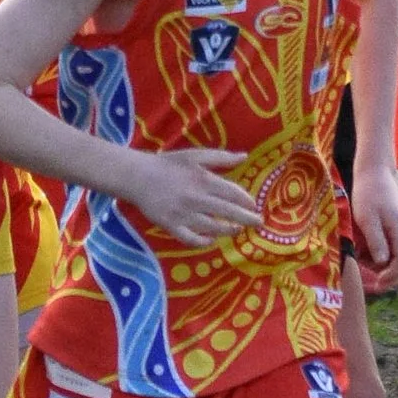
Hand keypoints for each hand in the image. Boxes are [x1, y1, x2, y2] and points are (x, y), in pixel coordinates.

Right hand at [117, 148, 259, 246]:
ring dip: (228, 230)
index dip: (246, 201)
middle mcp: (197, 199)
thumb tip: (244, 156)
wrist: (138, 176)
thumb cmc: (168, 164)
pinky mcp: (172, 226)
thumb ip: (221, 157)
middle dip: (247, 219)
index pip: (233, 193)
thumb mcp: (195, 155)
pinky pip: (191, 239)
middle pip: (229, 212)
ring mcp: (185, 214)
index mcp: (204, 180)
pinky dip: (203, 242)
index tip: (254, 205)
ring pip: (213, 228)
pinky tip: (211, 240)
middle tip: (259, 223)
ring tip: (237, 230)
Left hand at [349, 162, 397, 290]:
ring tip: (378, 276)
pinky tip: (382, 262)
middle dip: (396, 277)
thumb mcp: (365, 218)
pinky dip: (397, 259)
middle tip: (378, 286)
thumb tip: (383, 263)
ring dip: (397, 269)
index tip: (377, 283)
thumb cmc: (367, 194)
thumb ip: (376, 241)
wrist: (376, 172)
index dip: (392, 276)